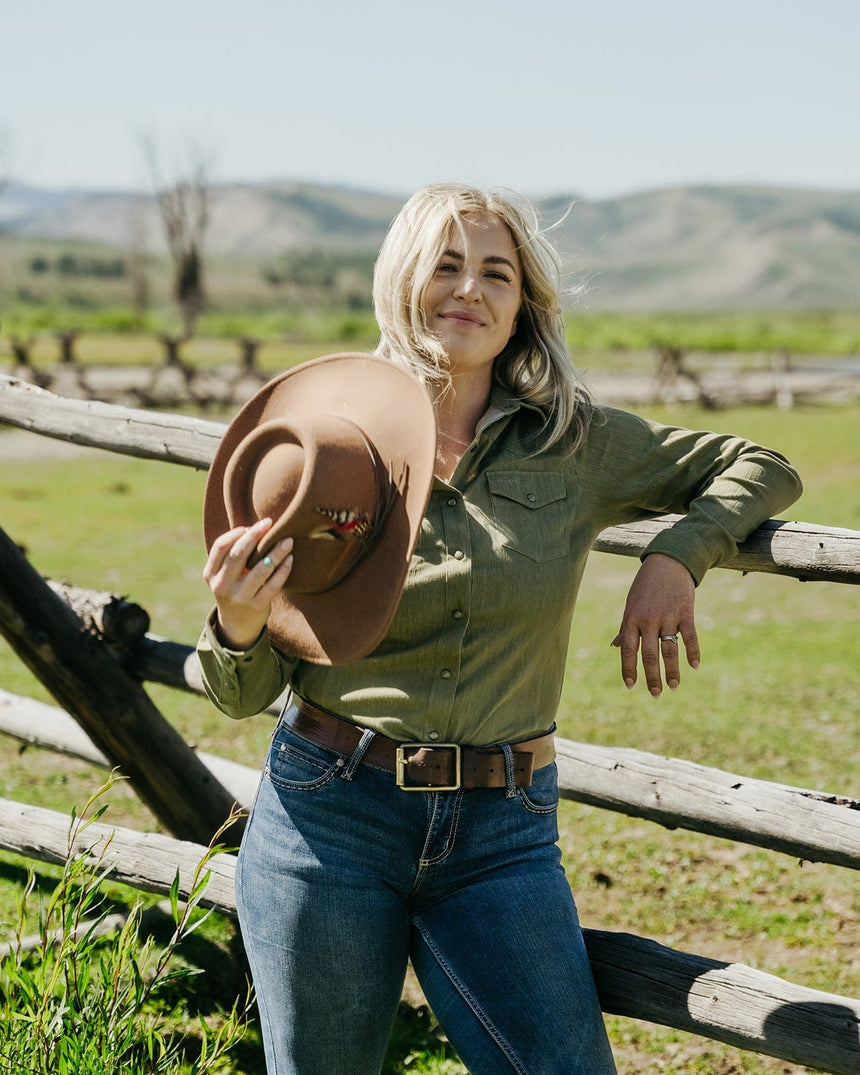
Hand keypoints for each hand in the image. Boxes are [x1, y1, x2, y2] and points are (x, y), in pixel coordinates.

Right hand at [202, 518, 293, 649]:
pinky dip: (283, 569)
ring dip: (276, 552)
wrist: (237, 625)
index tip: (252, 525)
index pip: (220, 546)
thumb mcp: (224, 575)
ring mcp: (239, 597)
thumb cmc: (234, 589)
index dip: (236, 533)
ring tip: (288, 540)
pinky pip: (273, 584)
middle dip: (255, 536)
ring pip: (260, 569)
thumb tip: (256, 528)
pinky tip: (290, 558)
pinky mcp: (257, 606)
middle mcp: (222, 586)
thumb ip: (232, 555)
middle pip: (238, 555)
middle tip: (270, 523)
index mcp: (211, 574)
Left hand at [610, 553, 699, 695]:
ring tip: (673, 687)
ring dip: (672, 671)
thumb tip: (613, 646)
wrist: (668, 562)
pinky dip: (693, 652)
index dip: (628, 669)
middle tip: (656, 694)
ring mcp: (668, 616)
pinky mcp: (686, 612)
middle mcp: (648, 619)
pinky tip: (694, 666)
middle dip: (652, 677)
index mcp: (631, 618)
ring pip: (670, 650)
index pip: (627, 649)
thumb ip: (625, 627)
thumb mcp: (631, 604)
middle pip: (649, 655)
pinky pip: (690, 637)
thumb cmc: (645, 586)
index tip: (630, 686)